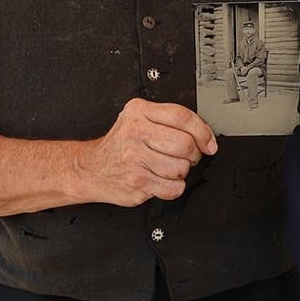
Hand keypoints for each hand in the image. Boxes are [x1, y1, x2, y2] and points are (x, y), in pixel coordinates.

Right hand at [81, 98, 216, 205]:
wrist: (91, 168)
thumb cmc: (119, 145)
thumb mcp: (137, 119)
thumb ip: (167, 120)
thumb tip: (205, 135)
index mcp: (139, 112)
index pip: (182, 117)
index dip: (203, 131)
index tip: (209, 143)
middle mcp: (136, 133)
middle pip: (185, 144)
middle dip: (192, 154)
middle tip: (184, 156)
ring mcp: (136, 158)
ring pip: (181, 168)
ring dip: (180, 172)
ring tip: (166, 168)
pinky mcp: (138, 182)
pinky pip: (173, 188)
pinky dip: (173, 187)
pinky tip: (161, 180)